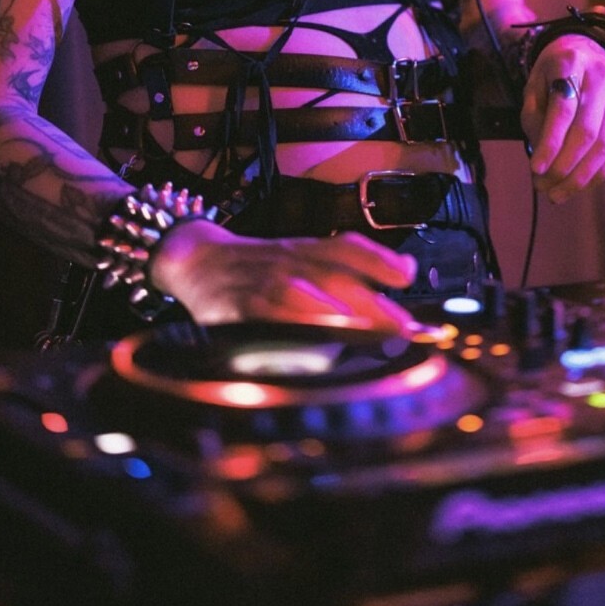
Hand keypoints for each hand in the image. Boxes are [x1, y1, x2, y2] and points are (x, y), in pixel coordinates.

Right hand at [148, 218, 419, 334]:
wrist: (196, 259)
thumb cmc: (260, 266)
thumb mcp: (302, 256)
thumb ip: (348, 267)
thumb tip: (406, 272)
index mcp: (306, 251)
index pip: (346, 248)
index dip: (377, 259)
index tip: (407, 276)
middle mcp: (287, 264)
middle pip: (330, 278)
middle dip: (368, 304)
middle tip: (401, 328)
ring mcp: (259, 286)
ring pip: (295, 298)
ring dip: (329, 318)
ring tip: (359, 341)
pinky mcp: (232, 312)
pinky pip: (257, 325)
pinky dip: (279, 340)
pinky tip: (302, 357)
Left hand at [522, 36, 604, 202]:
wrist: (586, 50)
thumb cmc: (553, 73)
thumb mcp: (533, 84)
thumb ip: (534, 118)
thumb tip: (543, 162)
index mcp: (572, 62)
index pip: (564, 108)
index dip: (550, 142)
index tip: (536, 169)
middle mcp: (602, 76)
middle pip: (587, 131)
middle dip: (564, 167)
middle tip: (544, 188)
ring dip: (581, 177)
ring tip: (558, 194)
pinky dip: (601, 172)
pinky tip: (582, 184)